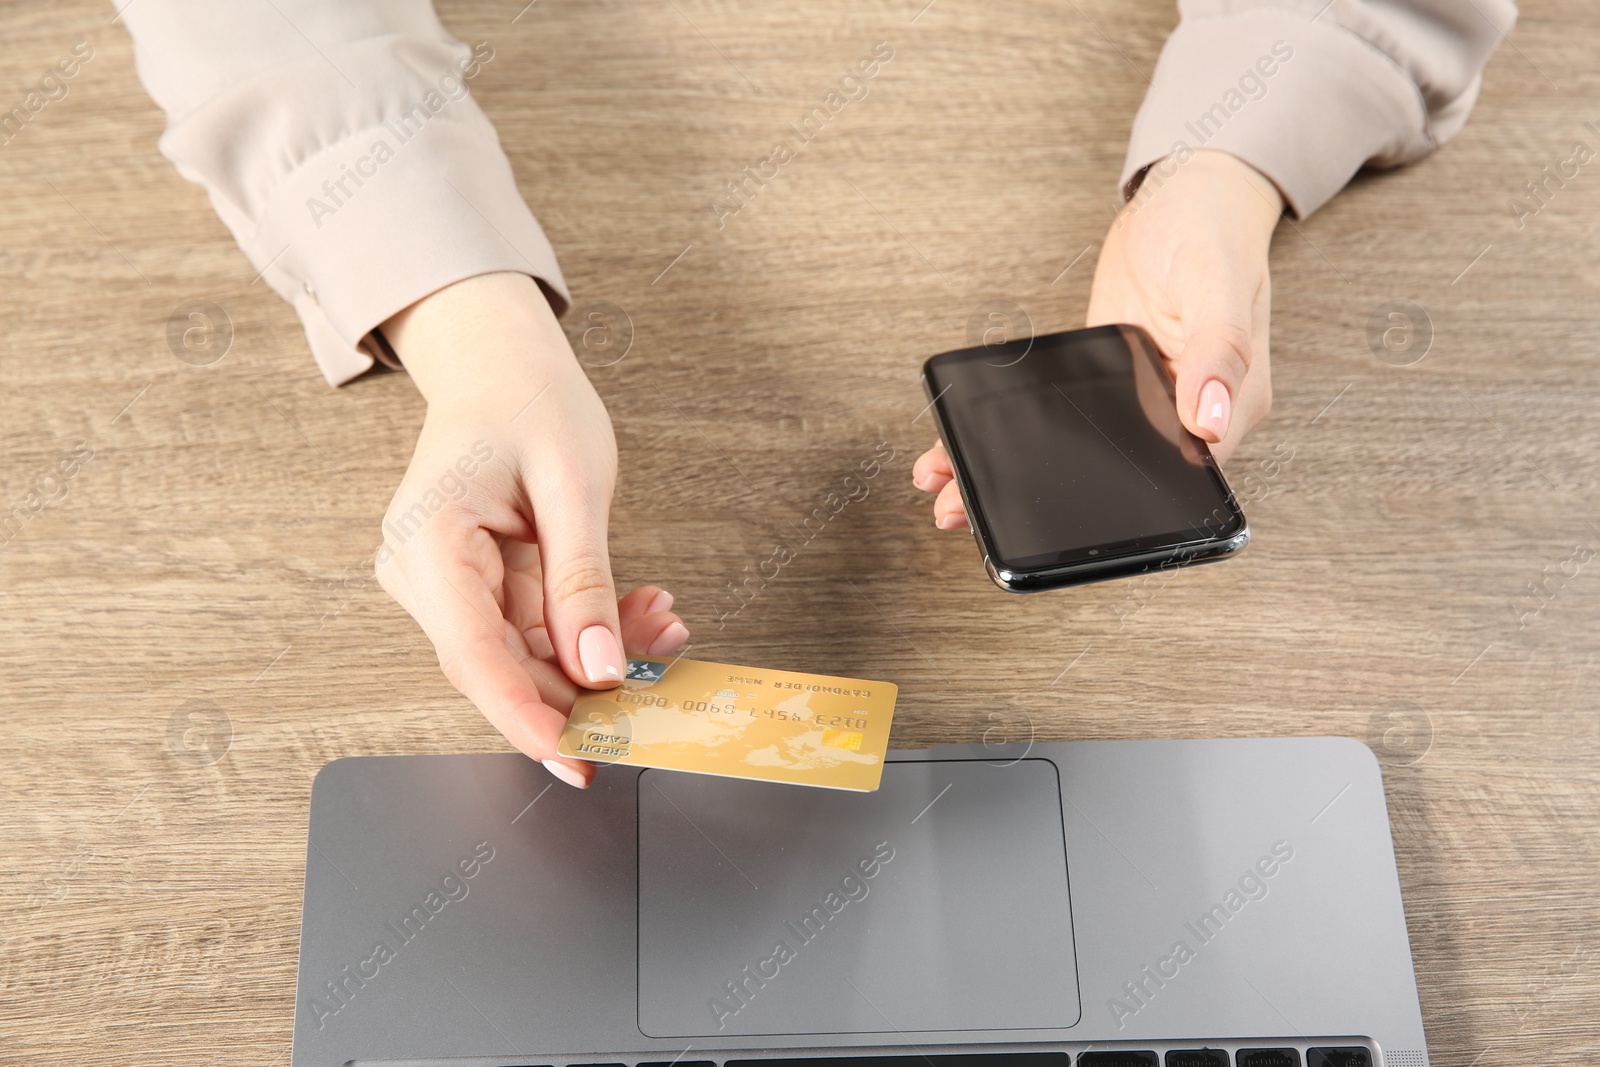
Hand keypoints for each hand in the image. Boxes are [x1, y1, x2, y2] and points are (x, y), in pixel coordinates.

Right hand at [374, 272, 687, 787]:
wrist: (500, 365)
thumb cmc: (528, 401)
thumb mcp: (574, 485)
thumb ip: (584, 582)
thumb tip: (600, 670)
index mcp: (428, 542)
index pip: (476, 659)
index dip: (531, 719)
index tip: (582, 759)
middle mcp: (422, 575)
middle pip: (501, 669)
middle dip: (585, 688)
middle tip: (660, 683)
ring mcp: (443, 586)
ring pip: (523, 659)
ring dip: (596, 659)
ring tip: (662, 629)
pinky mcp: (472, 590)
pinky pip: (531, 635)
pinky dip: (587, 634)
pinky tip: (639, 615)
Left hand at [913, 149, 1282, 527]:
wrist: (1186, 193)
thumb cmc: (1216, 232)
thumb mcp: (1218, 287)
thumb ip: (1218, 354)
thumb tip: (1212, 420)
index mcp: (1227, 411)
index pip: (1173, 484)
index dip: (1114, 512)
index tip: (1053, 527)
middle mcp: (1183, 416)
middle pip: (1113, 482)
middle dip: (1042, 504)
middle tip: (968, 512)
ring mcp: (1142, 400)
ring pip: (1078, 456)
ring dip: (1013, 475)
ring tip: (949, 491)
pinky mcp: (1106, 381)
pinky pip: (1057, 417)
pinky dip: (1012, 433)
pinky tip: (963, 445)